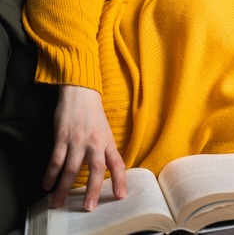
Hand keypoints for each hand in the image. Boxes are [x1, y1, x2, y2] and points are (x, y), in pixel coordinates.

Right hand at [43, 85, 126, 210]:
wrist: (81, 93)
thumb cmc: (94, 115)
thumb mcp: (106, 132)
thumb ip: (106, 150)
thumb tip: (107, 170)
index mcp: (108, 142)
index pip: (117, 164)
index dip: (120, 180)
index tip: (121, 196)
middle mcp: (95, 143)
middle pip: (96, 170)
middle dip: (92, 190)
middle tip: (89, 207)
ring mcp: (77, 140)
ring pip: (71, 169)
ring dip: (64, 188)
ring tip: (59, 202)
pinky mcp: (62, 137)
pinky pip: (56, 159)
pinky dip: (50, 174)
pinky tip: (46, 184)